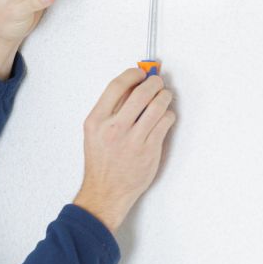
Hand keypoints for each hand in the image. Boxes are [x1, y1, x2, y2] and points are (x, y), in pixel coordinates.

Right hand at [73, 69, 176, 233]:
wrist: (106, 191)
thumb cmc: (101, 162)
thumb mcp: (94, 132)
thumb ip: (109, 110)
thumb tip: (131, 87)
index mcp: (96, 121)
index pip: (116, 86)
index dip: (132, 75)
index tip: (139, 73)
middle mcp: (114, 128)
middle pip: (141, 92)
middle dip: (154, 82)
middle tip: (157, 82)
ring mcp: (133, 139)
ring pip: (158, 105)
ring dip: (164, 96)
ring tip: (164, 96)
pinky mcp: (150, 149)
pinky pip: (166, 121)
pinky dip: (168, 114)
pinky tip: (164, 116)